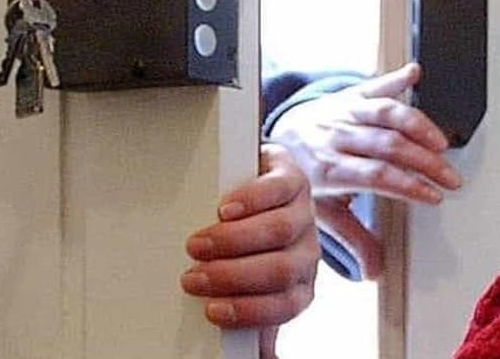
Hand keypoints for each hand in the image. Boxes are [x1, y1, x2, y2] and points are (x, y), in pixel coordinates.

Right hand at [181, 144, 319, 331]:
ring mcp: (303, 212)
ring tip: (198, 244)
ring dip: (234, 240)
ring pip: (278, 229)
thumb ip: (249, 322)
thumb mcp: (251, 291)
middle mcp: (306, 251)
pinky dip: (251, 200)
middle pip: (279, 268)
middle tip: (194, 277)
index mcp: (298, 286)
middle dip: (232, 276)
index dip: (249, 311)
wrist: (265, 192)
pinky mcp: (293, 177)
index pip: (285, 305)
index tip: (211, 311)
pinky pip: (280, 188)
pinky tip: (225, 209)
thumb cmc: (253, 251)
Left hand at [269, 62, 461, 278]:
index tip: (433, 196)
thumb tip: (374, 272)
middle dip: (425, 162)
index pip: (375, 175)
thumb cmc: (303, 175)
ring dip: (418, 125)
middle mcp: (337, 136)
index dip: (407, 185)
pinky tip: (414, 73)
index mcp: (329, 168)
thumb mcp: (320, 211)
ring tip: (442, 142)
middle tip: (451, 177)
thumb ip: (352, 238)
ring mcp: (344, 112)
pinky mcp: (351, 94)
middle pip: (388, 145)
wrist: (277, 138)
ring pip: (385, 113)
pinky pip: (374, 84)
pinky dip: (395, 78)